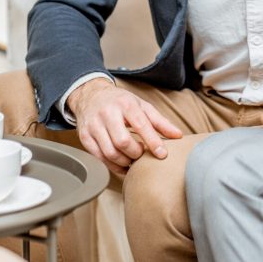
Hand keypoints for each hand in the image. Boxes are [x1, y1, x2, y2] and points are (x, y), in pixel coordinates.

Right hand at [68, 79, 182, 175]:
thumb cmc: (120, 102)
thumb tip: (178, 136)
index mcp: (125, 104)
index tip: (162, 154)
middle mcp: (107, 113)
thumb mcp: (142, 106)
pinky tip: (122, 164)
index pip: (140, 124)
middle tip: (141, 154)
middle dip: (135, 153)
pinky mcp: (84, 136)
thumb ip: (160, 122)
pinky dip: (113, 166)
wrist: (91, 95)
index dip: (153, 141)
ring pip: (110, 152)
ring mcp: (94, 125)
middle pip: (122, 141)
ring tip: (132, 160)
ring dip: (124, 162)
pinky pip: (99, 158)